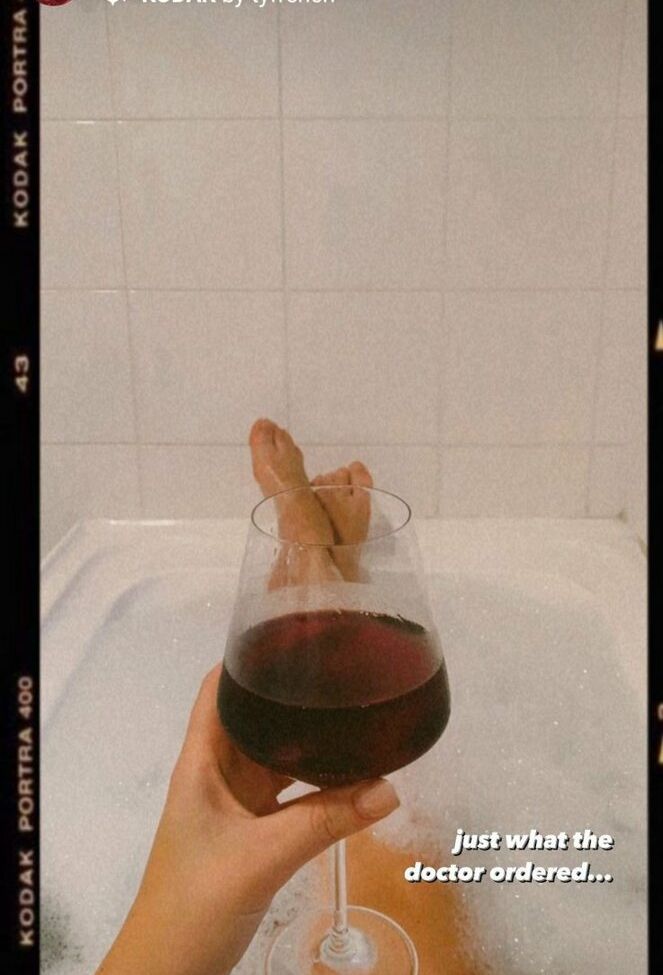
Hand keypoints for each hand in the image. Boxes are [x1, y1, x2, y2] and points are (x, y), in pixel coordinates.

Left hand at [96, 663, 399, 974]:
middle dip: (291, 696)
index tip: (291, 635)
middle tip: (341, 675)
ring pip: (276, 758)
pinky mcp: (251, 832)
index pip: (216, 688)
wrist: (170, 968)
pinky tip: (350, 779)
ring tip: (353, 717)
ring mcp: (234, 804)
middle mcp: (218, 773)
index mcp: (203, 761)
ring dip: (308, 743)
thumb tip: (390, 790)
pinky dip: (317, 785)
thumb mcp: (263, 855)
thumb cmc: (196, 899)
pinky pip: (289, 795)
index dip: (244, 656)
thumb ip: (326, 821)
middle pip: (252, 717)